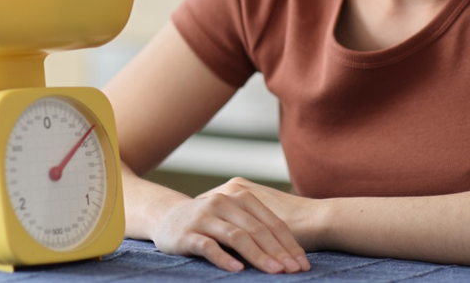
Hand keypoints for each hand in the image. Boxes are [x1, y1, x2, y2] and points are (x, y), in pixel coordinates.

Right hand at [149, 182, 310, 273]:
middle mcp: (223, 203)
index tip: (302, 264)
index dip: (289, 244)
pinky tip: (238, 270)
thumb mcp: (235, 217)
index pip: (271, 222)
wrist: (167, 217)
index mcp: (240, 197)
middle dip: (278, 252)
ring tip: (274, 271)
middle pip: (256, 229)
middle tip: (294, 271)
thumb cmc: (210, 222)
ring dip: (258, 255)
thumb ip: (257, 227)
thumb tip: (290, 254)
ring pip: (236, 236)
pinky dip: (224, 258)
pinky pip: (208, 245)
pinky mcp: (187, 232)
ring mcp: (204, 216)